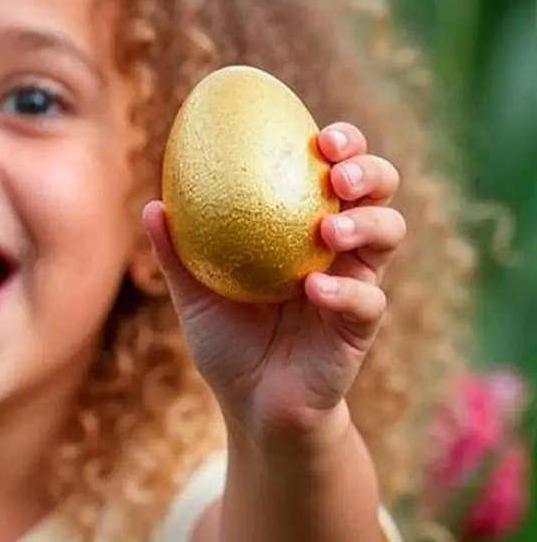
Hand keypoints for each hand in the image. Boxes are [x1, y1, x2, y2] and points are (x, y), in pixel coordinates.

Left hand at [143, 122, 404, 442]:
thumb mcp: (194, 295)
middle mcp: (339, 247)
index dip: (340, 144)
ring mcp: (355, 283)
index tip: (319, 135)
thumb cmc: (227, 343)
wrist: (251, 407)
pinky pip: (367, 299)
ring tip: (328, 229)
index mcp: (303, 227)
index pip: (333, 170)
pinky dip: (344, 289)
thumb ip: (176, 253)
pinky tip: (314, 288)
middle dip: (368, 170)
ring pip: (388, 235)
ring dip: (365, 223)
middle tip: (338, 172)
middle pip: (377, 191)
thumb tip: (152, 205)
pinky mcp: (359, 327)